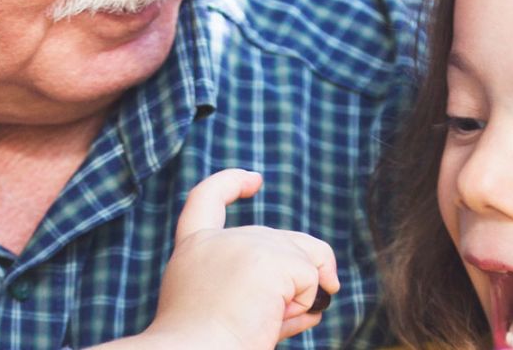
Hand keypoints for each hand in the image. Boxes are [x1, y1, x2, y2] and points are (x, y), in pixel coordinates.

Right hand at [129, 169, 341, 348]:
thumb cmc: (207, 348)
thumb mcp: (232, 313)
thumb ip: (266, 294)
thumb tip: (320, 297)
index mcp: (193, 251)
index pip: (206, 200)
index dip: (231, 183)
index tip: (254, 180)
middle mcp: (216, 239)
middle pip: (281, 241)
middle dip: (298, 274)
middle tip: (274, 317)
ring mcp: (244, 243)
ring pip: (305, 256)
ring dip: (301, 293)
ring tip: (265, 321)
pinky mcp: (270, 258)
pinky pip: (313, 280)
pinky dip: (306, 305)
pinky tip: (272, 319)